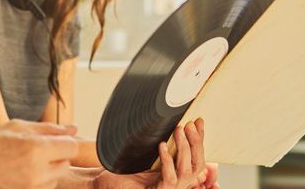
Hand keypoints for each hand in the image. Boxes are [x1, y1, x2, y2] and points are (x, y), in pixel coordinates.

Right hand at [0, 119, 78, 188]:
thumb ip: (48, 128)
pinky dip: (39, 181)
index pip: (71, 147)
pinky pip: (44, 188)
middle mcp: (37, 172)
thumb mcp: (15, 127)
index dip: (65, 142)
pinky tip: (21, 173)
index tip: (54, 140)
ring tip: (25, 162)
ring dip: (48, 170)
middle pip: (66, 164)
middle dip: (57, 156)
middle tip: (36, 150)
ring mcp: (32, 188)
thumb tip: (73, 128)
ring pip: (56, 178)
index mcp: (35, 149)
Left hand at [71, 119, 217, 188]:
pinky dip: (167, 160)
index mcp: (176, 173)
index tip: (199, 121)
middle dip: (196, 143)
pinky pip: (169, 178)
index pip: (196, 158)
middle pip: (197, 166)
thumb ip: (163, 143)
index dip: (200, 140)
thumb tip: (174, 122)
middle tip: (188, 125)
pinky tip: (162, 145)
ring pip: (186, 172)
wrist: (105, 181)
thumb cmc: (124, 169)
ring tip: (178, 130)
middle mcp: (176, 184)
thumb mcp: (148, 153)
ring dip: (184, 148)